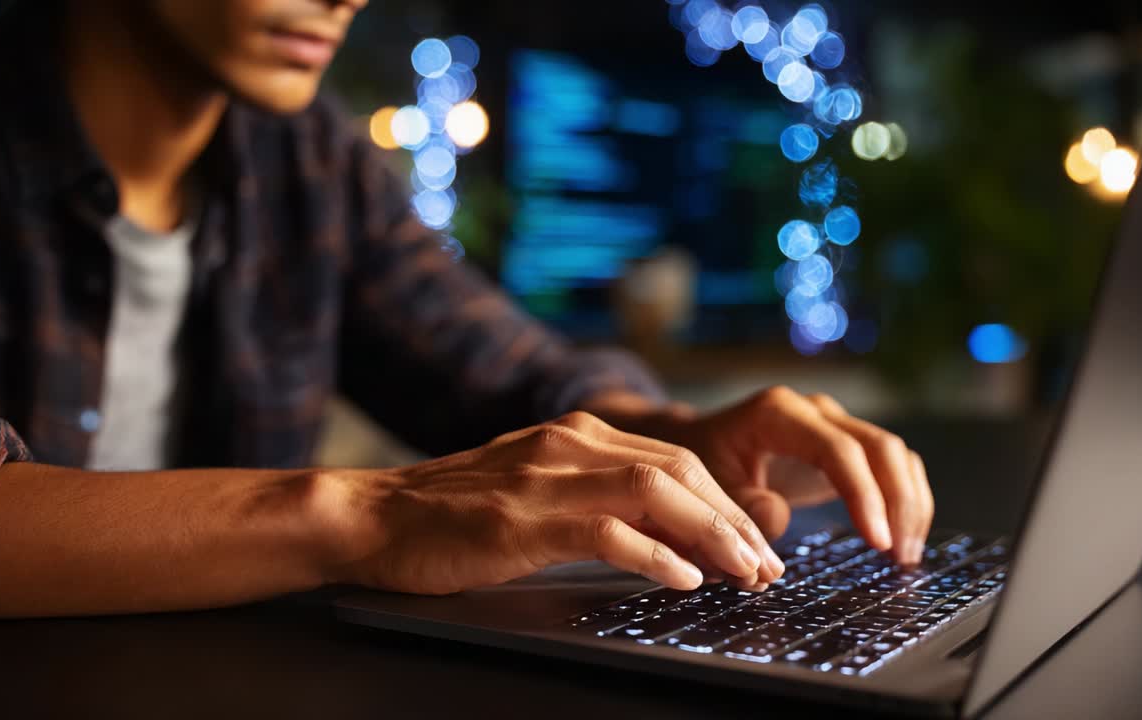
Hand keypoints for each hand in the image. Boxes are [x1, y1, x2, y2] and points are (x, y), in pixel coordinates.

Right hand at [320, 413, 786, 594]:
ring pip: (655, 492)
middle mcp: (568, 444)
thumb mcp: (535, 493)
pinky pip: (606, 532)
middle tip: (767, 565)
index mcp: (575, 435)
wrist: (375, 515)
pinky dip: (654, 555)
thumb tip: (668, 537)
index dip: (724, 501)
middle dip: (733, 519)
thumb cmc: (451, 514)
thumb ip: (596, 502)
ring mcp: (545, 478)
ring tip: (745, 573)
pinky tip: (683, 579)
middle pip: (679, 470)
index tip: (754, 542)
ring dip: (711, 534)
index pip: (674, 459)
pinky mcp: (523, 519)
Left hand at [655, 387, 934, 564]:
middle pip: (879, 447)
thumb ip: (740, 505)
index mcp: (778, 413)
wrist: (700, 444)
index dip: (863, 495)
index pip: (837, 449)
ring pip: (895, 455)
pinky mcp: (848, 446)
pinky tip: (901, 539)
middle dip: (898, 502)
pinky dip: (905, 500)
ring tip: (904, 557)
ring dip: (909, 503)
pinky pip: (892, 466)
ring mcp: (835, 425)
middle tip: (899, 556)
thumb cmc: (702, 465)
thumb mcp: (708, 486)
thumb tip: (778, 519)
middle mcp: (815, 411)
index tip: (878, 542)